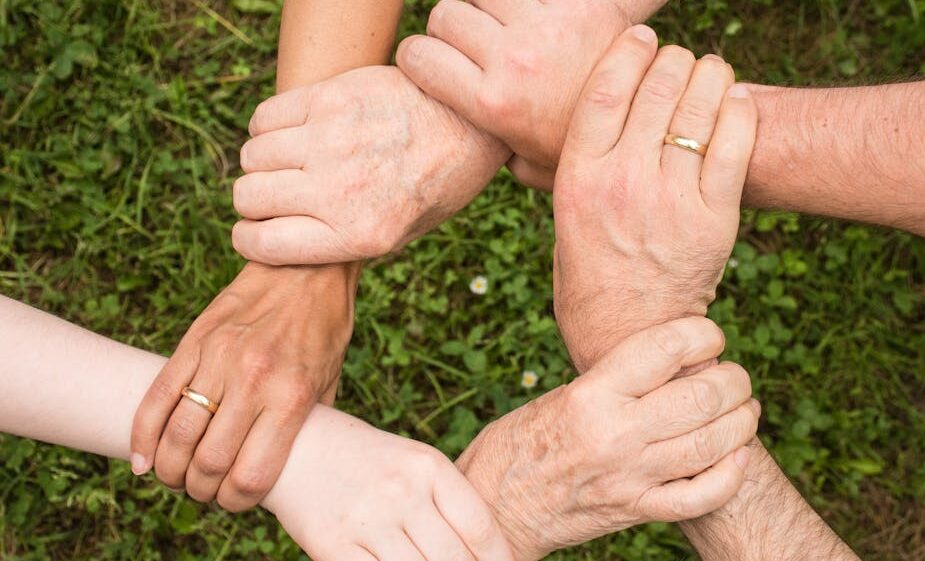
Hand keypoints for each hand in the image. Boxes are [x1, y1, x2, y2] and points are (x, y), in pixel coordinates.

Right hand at [130, 262, 358, 510]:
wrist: (307, 267)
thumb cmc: (324, 328)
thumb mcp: (329, 381)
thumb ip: (306, 425)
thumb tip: (284, 465)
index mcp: (291, 396)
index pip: (251, 475)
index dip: (236, 502)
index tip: (234, 501)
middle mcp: (253, 380)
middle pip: (208, 462)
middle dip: (201, 490)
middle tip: (203, 491)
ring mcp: (219, 358)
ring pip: (177, 434)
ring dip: (170, 469)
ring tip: (176, 476)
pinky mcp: (195, 340)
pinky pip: (157, 396)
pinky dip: (143, 435)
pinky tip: (143, 458)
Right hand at [231, 65, 509, 264]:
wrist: (470, 123)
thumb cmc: (435, 184)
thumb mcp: (401, 234)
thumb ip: (342, 242)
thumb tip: (281, 242)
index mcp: (359, 235)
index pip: (262, 244)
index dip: (249, 239)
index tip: (255, 231)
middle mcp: (340, 191)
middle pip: (248, 197)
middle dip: (254, 201)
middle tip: (277, 194)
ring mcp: (332, 141)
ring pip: (252, 156)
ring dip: (262, 162)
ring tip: (290, 161)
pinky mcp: (330, 98)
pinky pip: (264, 117)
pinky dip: (267, 128)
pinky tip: (294, 132)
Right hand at [263, 406, 513, 560]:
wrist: (296, 446)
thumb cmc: (368, 459)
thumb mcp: (413, 463)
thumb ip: (446, 501)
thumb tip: (485, 551)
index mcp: (427, 465)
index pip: (480, 527)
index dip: (500, 560)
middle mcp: (401, 491)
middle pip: (454, 558)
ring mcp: (367, 520)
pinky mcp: (333, 546)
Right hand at [396, 0, 667, 188]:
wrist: (647, 126)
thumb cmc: (581, 151)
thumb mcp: (532, 163)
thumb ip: (495, 152)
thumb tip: (475, 151)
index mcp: (491, 103)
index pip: (417, 56)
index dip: (417, 56)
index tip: (429, 63)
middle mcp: (511, 60)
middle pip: (446, 15)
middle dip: (450, 29)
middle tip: (471, 46)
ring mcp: (542, 27)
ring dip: (484, 6)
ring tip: (499, 26)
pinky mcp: (575, 4)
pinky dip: (516, 2)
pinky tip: (529, 15)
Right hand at [456, 317, 758, 560]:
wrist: (494, 505)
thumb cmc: (520, 442)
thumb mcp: (562, 396)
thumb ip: (615, 382)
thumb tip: (673, 363)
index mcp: (590, 395)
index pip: (666, 348)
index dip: (703, 334)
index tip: (710, 335)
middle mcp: (614, 433)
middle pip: (702, 396)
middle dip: (734, 380)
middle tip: (735, 376)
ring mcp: (629, 476)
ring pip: (712, 443)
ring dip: (742, 421)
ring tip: (744, 409)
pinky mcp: (635, 511)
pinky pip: (701, 496)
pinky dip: (731, 475)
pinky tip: (737, 456)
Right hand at [552, 28, 757, 370]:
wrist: (628, 336)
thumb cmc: (588, 277)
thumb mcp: (562, 220)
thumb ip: (566, 171)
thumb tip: (569, 123)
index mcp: (578, 180)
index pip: (605, 90)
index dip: (628, 51)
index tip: (641, 37)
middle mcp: (623, 183)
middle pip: (657, 88)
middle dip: (672, 60)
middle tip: (678, 59)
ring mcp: (671, 201)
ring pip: (699, 108)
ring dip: (709, 75)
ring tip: (710, 71)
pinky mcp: (714, 220)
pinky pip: (735, 144)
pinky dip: (739, 110)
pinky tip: (735, 99)